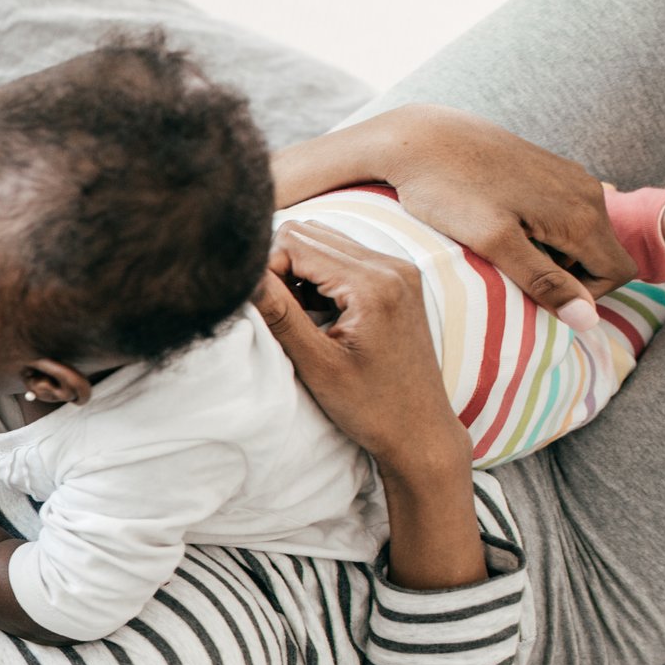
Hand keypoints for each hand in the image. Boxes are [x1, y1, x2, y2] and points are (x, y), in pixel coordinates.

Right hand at [256, 220, 466, 472]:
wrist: (420, 430)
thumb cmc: (371, 406)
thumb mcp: (317, 364)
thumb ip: (279, 315)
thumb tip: (244, 278)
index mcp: (373, 284)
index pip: (295, 242)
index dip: (265, 270)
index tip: (261, 309)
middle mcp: (392, 266)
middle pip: (309, 234)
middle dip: (280, 266)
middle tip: (276, 312)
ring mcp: (398, 271)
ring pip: (324, 242)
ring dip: (298, 271)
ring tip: (296, 315)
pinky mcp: (397, 281)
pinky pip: (344, 258)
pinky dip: (318, 277)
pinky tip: (316, 314)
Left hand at [318, 105, 626, 329]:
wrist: (423, 139)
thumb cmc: (450, 191)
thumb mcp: (494, 243)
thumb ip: (543, 281)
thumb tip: (587, 318)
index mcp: (582, 214)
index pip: (617, 274)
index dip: (582, 293)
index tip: (534, 291)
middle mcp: (588, 192)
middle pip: (600, 254)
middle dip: (563, 273)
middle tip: (508, 268)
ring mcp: (570, 177)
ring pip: (581, 235)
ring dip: (549, 252)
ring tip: (498, 245)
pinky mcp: (550, 169)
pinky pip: (563, 213)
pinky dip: (540, 230)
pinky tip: (499, 224)